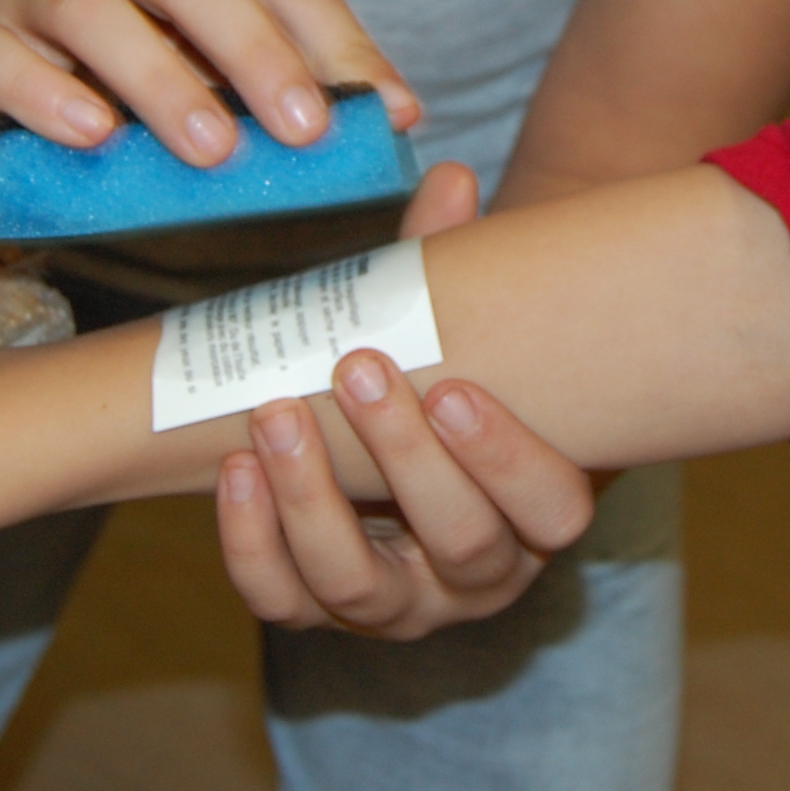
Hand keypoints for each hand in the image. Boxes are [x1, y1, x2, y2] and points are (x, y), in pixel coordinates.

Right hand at [0, 0, 419, 161]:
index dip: (335, 37)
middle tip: (306, 128)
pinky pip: (5, 60)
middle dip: (257, 52)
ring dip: (161, 80)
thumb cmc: (89, 15)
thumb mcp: (174, 15)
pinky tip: (91, 135)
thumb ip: (257, 53)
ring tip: (212, 150)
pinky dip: (48, 96)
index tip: (386, 108)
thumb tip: (382, 114)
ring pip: (95, 13)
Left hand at [211, 151, 598, 639]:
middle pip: (460, 543)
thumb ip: (453, 266)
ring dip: (312, 500)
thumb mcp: (460, 335)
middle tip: (358, 369)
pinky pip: (282, 600)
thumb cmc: (443, 380)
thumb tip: (448, 178)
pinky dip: (252, 541)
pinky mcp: (320, 612)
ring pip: (359, 584)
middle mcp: (479, 576)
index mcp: (538, 514)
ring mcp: (398, 607)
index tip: (453, 388)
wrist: (390, 445)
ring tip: (277, 415)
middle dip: (404, 458)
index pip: (553, 511)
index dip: (507, 460)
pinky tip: (236, 468)